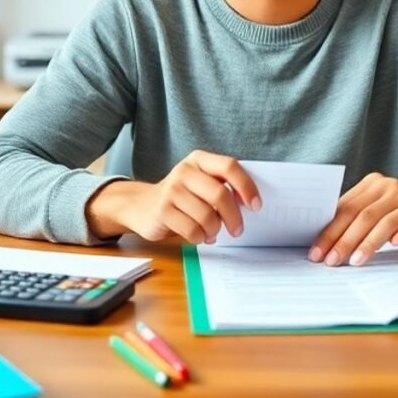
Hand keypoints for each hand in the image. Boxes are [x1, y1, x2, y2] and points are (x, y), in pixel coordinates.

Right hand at [86, 150, 261, 242]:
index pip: (229, 166)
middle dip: (234, 217)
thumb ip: (222, 186)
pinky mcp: (162, 211)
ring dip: (214, 230)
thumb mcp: (200, 182)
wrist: (141, 205)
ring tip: (212, 232)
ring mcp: (171, 191)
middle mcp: (184, 171)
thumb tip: (250, 202)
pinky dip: (200, 238)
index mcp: (199, 160)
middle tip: (238, 229)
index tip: (256, 205)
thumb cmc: (181, 196)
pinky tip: (199, 236)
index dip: (246, 186)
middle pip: (220, 194)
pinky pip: (192, 230)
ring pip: (207, 216)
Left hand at [309, 174, 397, 266]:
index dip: (328, 230)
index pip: (345, 208)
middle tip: (330, 260)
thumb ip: (359, 216)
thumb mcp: (381, 207)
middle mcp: (390, 188)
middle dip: (342, 240)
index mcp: (372, 184)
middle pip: (361, 215)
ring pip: (383, 222)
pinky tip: (392, 246)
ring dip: (366, 243)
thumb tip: (327, 242)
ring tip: (353, 262)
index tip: (316, 251)